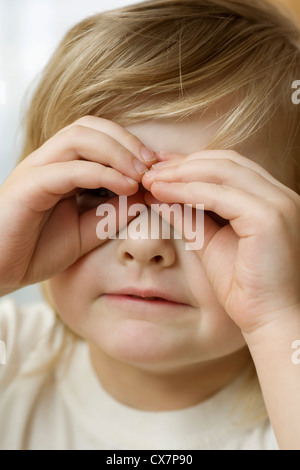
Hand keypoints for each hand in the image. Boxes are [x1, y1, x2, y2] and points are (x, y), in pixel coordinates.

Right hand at [0, 116, 155, 294]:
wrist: (0, 271)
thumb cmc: (37, 250)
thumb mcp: (87, 230)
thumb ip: (112, 212)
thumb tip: (143, 195)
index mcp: (60, 167)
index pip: (96, 135)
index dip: (129, 144)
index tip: (156, 166)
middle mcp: (47, 161)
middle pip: (88, 127)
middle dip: (126, 141)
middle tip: (153, 165)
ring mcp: (36, 170)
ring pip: (78, 138)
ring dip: (117, 152)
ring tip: (141, 174)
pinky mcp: (28, 186)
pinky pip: (69, 169)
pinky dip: (101, 173)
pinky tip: (125, 186)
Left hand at [142, 150, 299, 332]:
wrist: (270, 321)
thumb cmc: (245, 288)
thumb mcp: (211, 243)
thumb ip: (190, 216)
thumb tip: (160, 196)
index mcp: (270, 199)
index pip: (228, 166)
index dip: (192, 163)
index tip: (160, 167)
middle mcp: (279, 195)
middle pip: (225, 161)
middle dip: (183, 163)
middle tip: (150, 169)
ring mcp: (277, 204)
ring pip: (221, 171)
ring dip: (181, 173)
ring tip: (151, 180)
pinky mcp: (268, 218)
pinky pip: (219, 195)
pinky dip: (187, 191)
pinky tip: (162, 193)